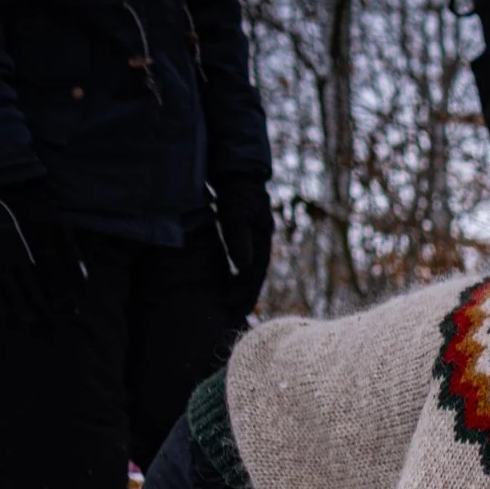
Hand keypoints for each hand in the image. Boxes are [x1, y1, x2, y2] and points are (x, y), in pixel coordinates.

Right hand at [0, 179, 82, 317]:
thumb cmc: (35, 207)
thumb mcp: (59, 224)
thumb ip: (73, 253)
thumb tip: (85, 280)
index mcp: (38, 242)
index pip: (54, 277)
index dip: (63, 295)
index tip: (73, 310)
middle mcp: (17, 251)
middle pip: (34, 286)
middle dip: (47, 305)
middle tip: (57, 321)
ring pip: (11, 286)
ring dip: (23, 305)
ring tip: (33, 320)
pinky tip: (5, 308)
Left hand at [210, 173, 274, 317]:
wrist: (237, 171)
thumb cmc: (235, 189)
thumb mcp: (235, 210)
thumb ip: (237, 236)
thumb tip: (243, 266)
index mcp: (262, 240)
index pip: (254, 273)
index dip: (245, 293)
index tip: (233, 309)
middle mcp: (261, 243)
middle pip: (254, 277)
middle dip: (245, 298)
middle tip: (233, 318)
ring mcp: (255, 241)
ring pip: (249, 272)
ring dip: (241, 290)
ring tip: (231, 309)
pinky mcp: (246, 238)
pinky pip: (243, 264)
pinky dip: (236, 277)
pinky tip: (227, 286)